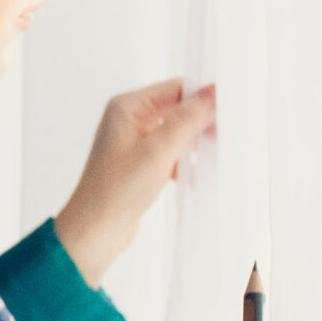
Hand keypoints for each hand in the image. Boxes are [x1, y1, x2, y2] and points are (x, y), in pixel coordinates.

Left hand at [54, 79, 217, 283]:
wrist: (94, 231)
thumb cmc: (117, 191)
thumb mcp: (158, 151)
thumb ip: (186, 120)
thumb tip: (212, 94)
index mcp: (127, 107)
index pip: (174, 89)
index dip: (201, 97)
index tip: (227, 110)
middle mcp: (129, 119)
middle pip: (176, 109)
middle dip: (200, 122)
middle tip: (223, 136)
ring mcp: (134, 142)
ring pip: (175, 132)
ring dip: (194, 142)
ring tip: (213, 155)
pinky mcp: (140, 164)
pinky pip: (170, 152)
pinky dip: (184, 161)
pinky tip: (197, 175)